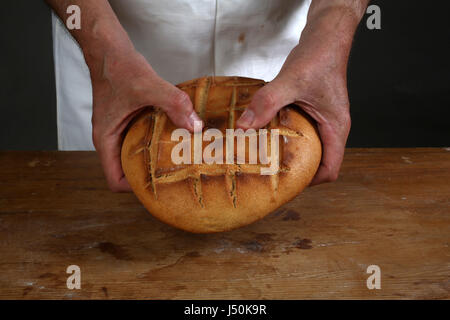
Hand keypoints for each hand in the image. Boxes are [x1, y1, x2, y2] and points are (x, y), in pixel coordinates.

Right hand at [90, 49, 201, 191]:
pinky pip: (141, 140)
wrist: (109, 49)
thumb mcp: (148, 86)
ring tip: (179, 162)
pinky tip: (176, 137)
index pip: (115, 180)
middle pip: (127, 172)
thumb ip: (173, 104)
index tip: (158, 186)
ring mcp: (119, 130)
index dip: (134, 189)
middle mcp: (111, 139)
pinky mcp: (128, 120)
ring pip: (135, 157)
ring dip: (153, 160)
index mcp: (106, 139)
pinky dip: (155, 143)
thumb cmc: (118, 67)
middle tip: (175, 178)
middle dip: (149, 177)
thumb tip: (195, 125)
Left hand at [236, 43, 350, 184]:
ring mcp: (323, 119)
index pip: (331, 170)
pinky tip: (266, 132)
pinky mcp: (312, 110)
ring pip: (310, 147)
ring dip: (290, 154)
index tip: (288, 184)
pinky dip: (286, 136)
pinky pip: (301, 131)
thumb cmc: (321, 56)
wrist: (326, 35)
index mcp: (336, 128)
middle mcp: (332, 127)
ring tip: (266, 158)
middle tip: (271, 174)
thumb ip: (267, 103)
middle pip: (319, 162)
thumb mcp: (291, 81)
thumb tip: (245, 126)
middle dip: (297, 171)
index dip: (311, 182)